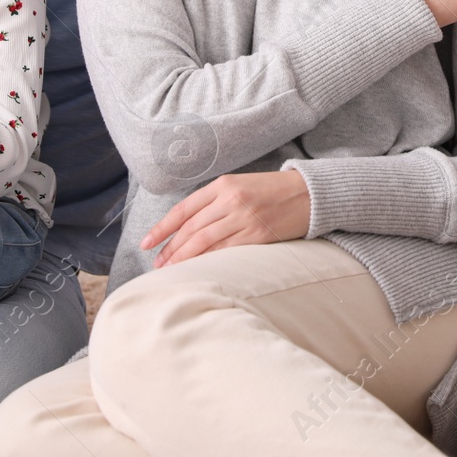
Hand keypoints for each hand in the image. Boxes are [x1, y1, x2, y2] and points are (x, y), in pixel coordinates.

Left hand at [141, 170, 311, 267]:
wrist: (309, 194)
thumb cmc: (272, 190)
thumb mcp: (240, 185)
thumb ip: (215, 201)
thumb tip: (187, 226)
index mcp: (223, 185)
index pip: (184, 209)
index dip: (162, 228)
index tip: (146, 242)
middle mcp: (231, 200)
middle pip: (191, 229)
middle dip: (170, 248)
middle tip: (156, 264)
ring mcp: (244, 218)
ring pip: (203, 242)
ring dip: (183, 258)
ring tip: (170, 271)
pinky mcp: (257, 236)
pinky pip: (225, 252)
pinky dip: (207, 262)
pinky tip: (196, 270)